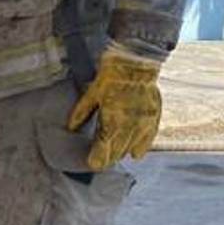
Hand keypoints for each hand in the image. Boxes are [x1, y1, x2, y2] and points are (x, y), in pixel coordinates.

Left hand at [66, 43, 162, 170]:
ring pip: (132, 147)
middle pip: (117, 152)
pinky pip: (148, 138)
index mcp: (111, 121)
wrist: (136, 61)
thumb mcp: (91, 94)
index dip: (97, 159)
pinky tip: (136, 154)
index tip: (92, 163)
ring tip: (115, 155)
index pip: (103, 151)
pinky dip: (141, 147)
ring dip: (122, 152)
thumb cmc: (110, 76)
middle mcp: (128, 126)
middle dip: (108, 158)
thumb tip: (70, 128)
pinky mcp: (153, 116)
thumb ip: (81, 113)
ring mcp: (142, 122)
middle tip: (102, 160)